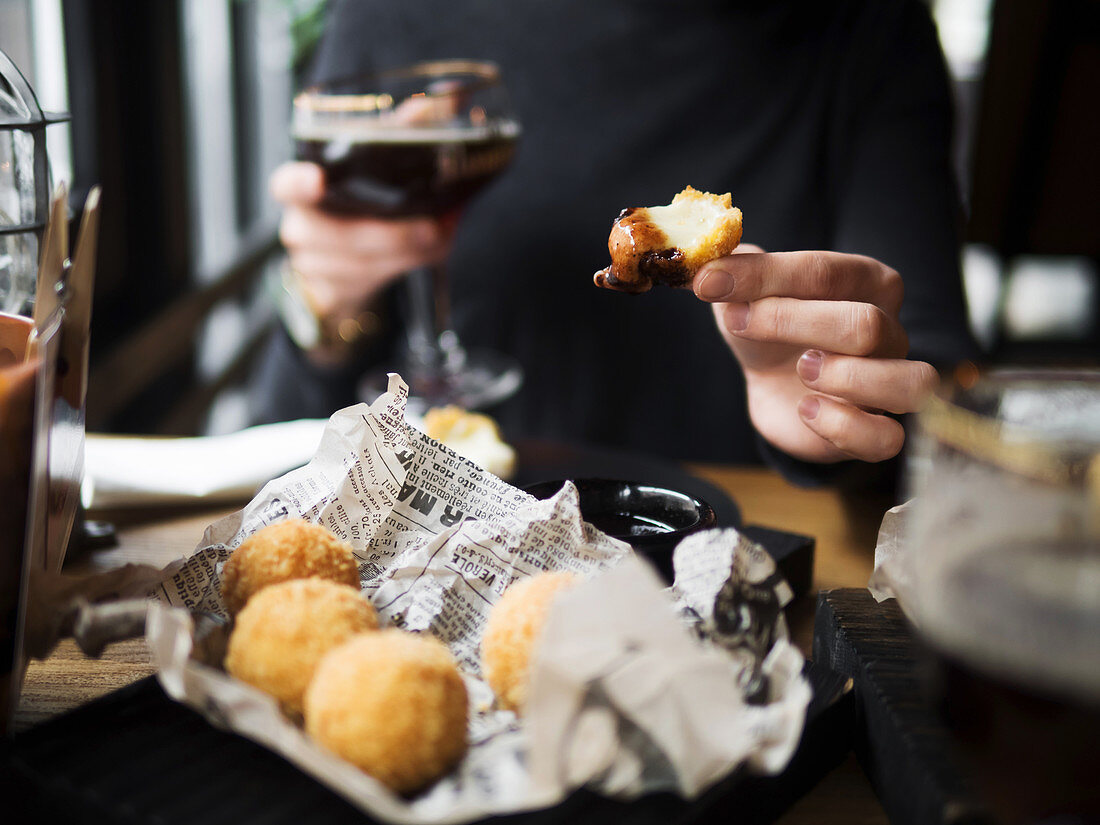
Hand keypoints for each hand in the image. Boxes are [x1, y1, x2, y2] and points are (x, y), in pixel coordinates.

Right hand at [270, 162, 453, 320]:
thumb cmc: (362, 207)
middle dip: (390, 235)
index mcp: (302, 192)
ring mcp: (313, 264)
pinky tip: (427, 252)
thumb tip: (445, 169)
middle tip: (431, 228)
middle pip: (338, 235)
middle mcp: (301, 227)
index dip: (299, 183)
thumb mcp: (375, 178)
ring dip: (407, 253)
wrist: (348, 258)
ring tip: (438, 237)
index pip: (287, 186)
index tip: (316, 180)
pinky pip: (372, 284)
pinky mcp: (332, 292)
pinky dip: (406, 267)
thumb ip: (403, 167)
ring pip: (362, 265)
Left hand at [693, 245, 938, 462]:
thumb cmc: (767, 328)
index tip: (709, 284)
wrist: (771, 381)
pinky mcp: (876, 431)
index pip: (826, 272)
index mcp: (867, 282)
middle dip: (791, 323)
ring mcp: (890, 383)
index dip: (763, 277)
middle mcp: (891, 330)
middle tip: (740, 323)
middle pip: (865, 324)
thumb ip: (732, 272)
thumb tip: (708, 268)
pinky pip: (887, 438)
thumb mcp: (744, 293)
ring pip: (908, 382)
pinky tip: (806, 411)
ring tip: (802, 370)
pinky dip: (845, 427)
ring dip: (848, 378)